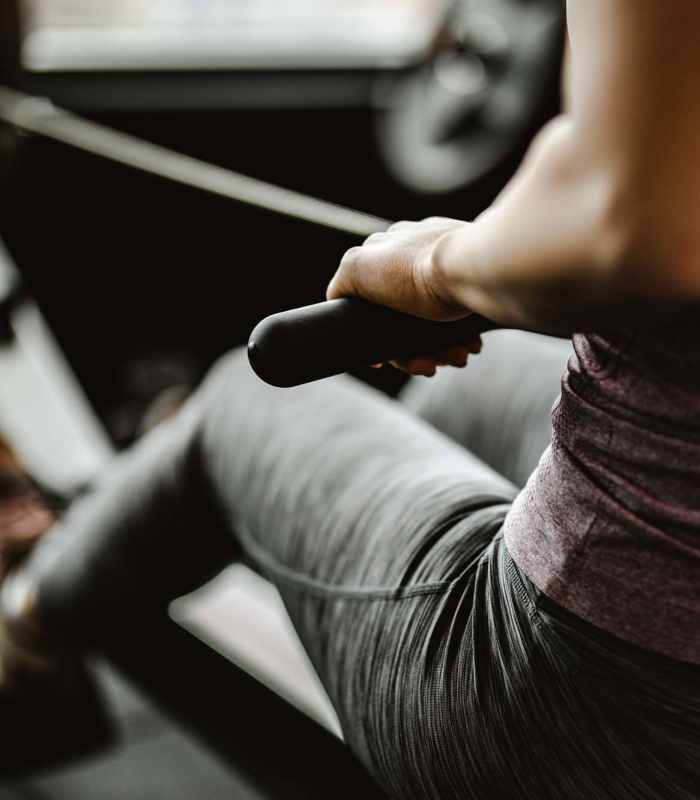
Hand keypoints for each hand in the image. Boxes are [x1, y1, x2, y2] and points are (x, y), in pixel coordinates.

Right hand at [327, 217, 480, 375]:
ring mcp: (446, 265)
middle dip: (414, 349)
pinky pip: (461, 315)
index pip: (371, 302)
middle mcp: (415, 254)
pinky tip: (470, 344)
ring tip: (457, 357)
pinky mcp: (473, 278)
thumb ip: (342, 282)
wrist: (477, 269)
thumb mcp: (358, 269)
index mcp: (386, 249)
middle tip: (430, 366)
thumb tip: (339, 300)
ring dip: (440, 349)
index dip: (376, 337)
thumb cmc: (419, 271)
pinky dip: (461, 335)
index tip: (385, 362)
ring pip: (433, 322)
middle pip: (403, 318)